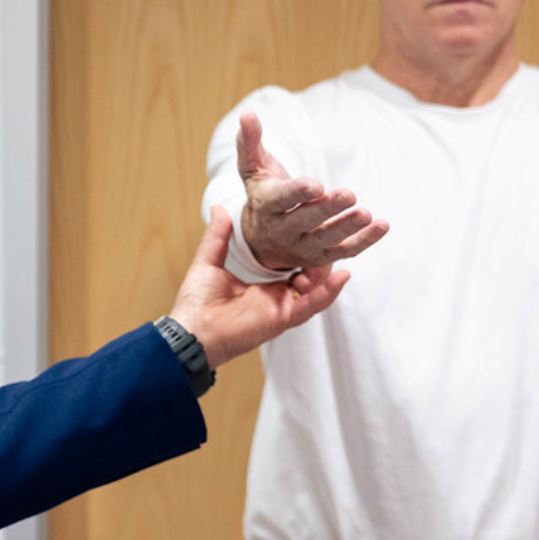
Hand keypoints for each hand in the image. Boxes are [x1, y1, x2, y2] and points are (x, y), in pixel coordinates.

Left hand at [170, 206, 350, 367]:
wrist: (191, 330)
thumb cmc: (195, 302)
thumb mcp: (209, 261)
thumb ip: (218, 236)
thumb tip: (219, 208)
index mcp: (259, 283)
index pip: (289, 264)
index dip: (302, 247)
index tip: (313, 225)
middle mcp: (274, 296)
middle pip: (308, 276)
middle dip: (324, 257)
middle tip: (338, 234)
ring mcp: (280, 307)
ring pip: (316, 289)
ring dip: (330, 271)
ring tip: (347, 248)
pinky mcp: (282, 318)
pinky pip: (311, 306)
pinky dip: (327, 292)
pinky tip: (342, 275)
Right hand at [235, 112, 387, 269]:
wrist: (262, 239)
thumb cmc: (263, 192)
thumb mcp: (253, 168)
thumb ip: (250, 142)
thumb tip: (247, 114)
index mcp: (266, 205)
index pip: (280, 200)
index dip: (297, 193)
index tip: (316, 185)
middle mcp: (282, 230)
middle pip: (305, 221)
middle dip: (327, 209)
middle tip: (349, 194)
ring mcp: (302, 245)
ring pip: (325, 240)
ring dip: (347, 227)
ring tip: (368, 214)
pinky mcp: (321, 257)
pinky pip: (344, 251)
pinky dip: (364, 241)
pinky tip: (382, 226)